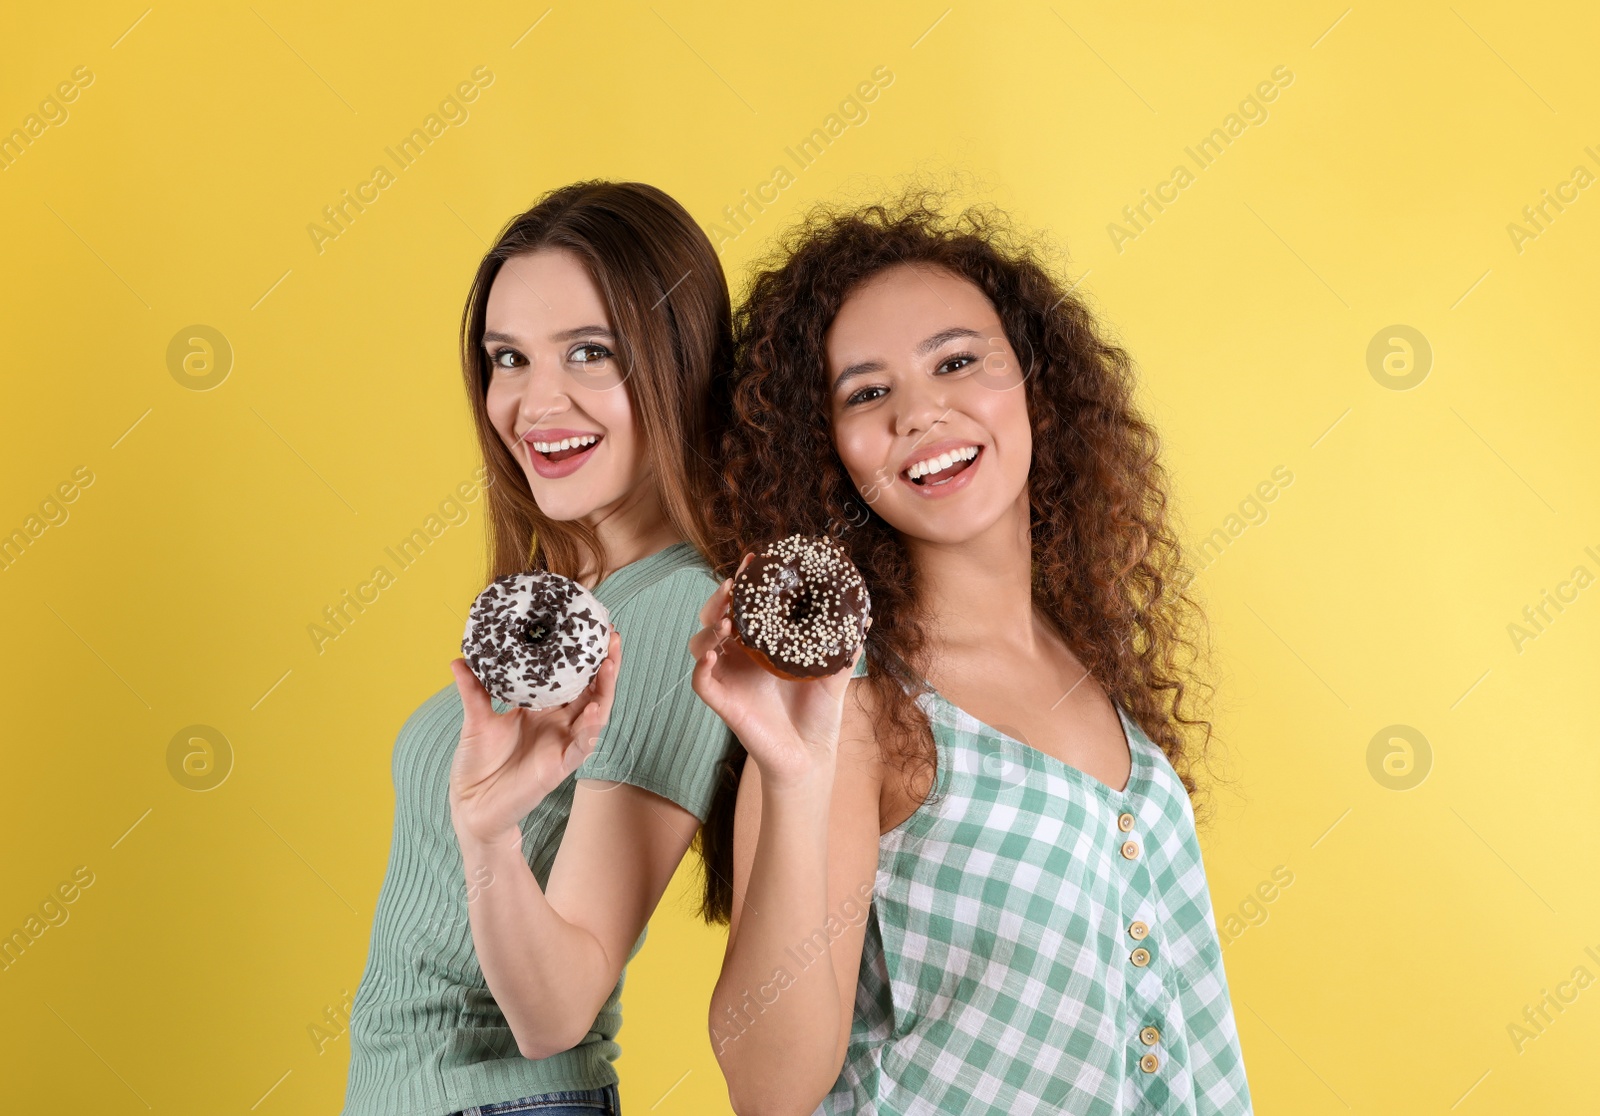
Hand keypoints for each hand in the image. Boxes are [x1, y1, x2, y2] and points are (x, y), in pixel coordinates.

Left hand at [447, 630, 621, 846]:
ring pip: (594, 714)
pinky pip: (581, 745)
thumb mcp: (475, 720)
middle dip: (604, 664)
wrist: (470, 804)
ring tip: (610, 665)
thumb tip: (459, 659)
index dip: (582, 656)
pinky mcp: (559, 766)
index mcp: (541, 710)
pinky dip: (591, 728)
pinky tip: (596, 710)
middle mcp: (557, 724)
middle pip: (591, 690)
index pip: (569, 678)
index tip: (590, 628)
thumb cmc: (477, 764)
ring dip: (605, 690)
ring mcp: (561, 743)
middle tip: (611, 637)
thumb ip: (473, 690)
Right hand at [689, 556, 862, 790]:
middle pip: (715, 618)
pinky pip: (701, 681)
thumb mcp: (833, 675)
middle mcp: (741, 657)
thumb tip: (864, 617)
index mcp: (763, 645)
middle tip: (734, 587)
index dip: (745, 583)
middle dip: (719, 599)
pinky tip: (713, 657)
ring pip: (701, 644)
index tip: (752, 560)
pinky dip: (701, 667)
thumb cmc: (818, 715)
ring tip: (727, 623)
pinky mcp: (723, 703)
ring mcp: (729, 678)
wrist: (811, 756)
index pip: (746, 607)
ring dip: (708, 628)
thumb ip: (843, 647)